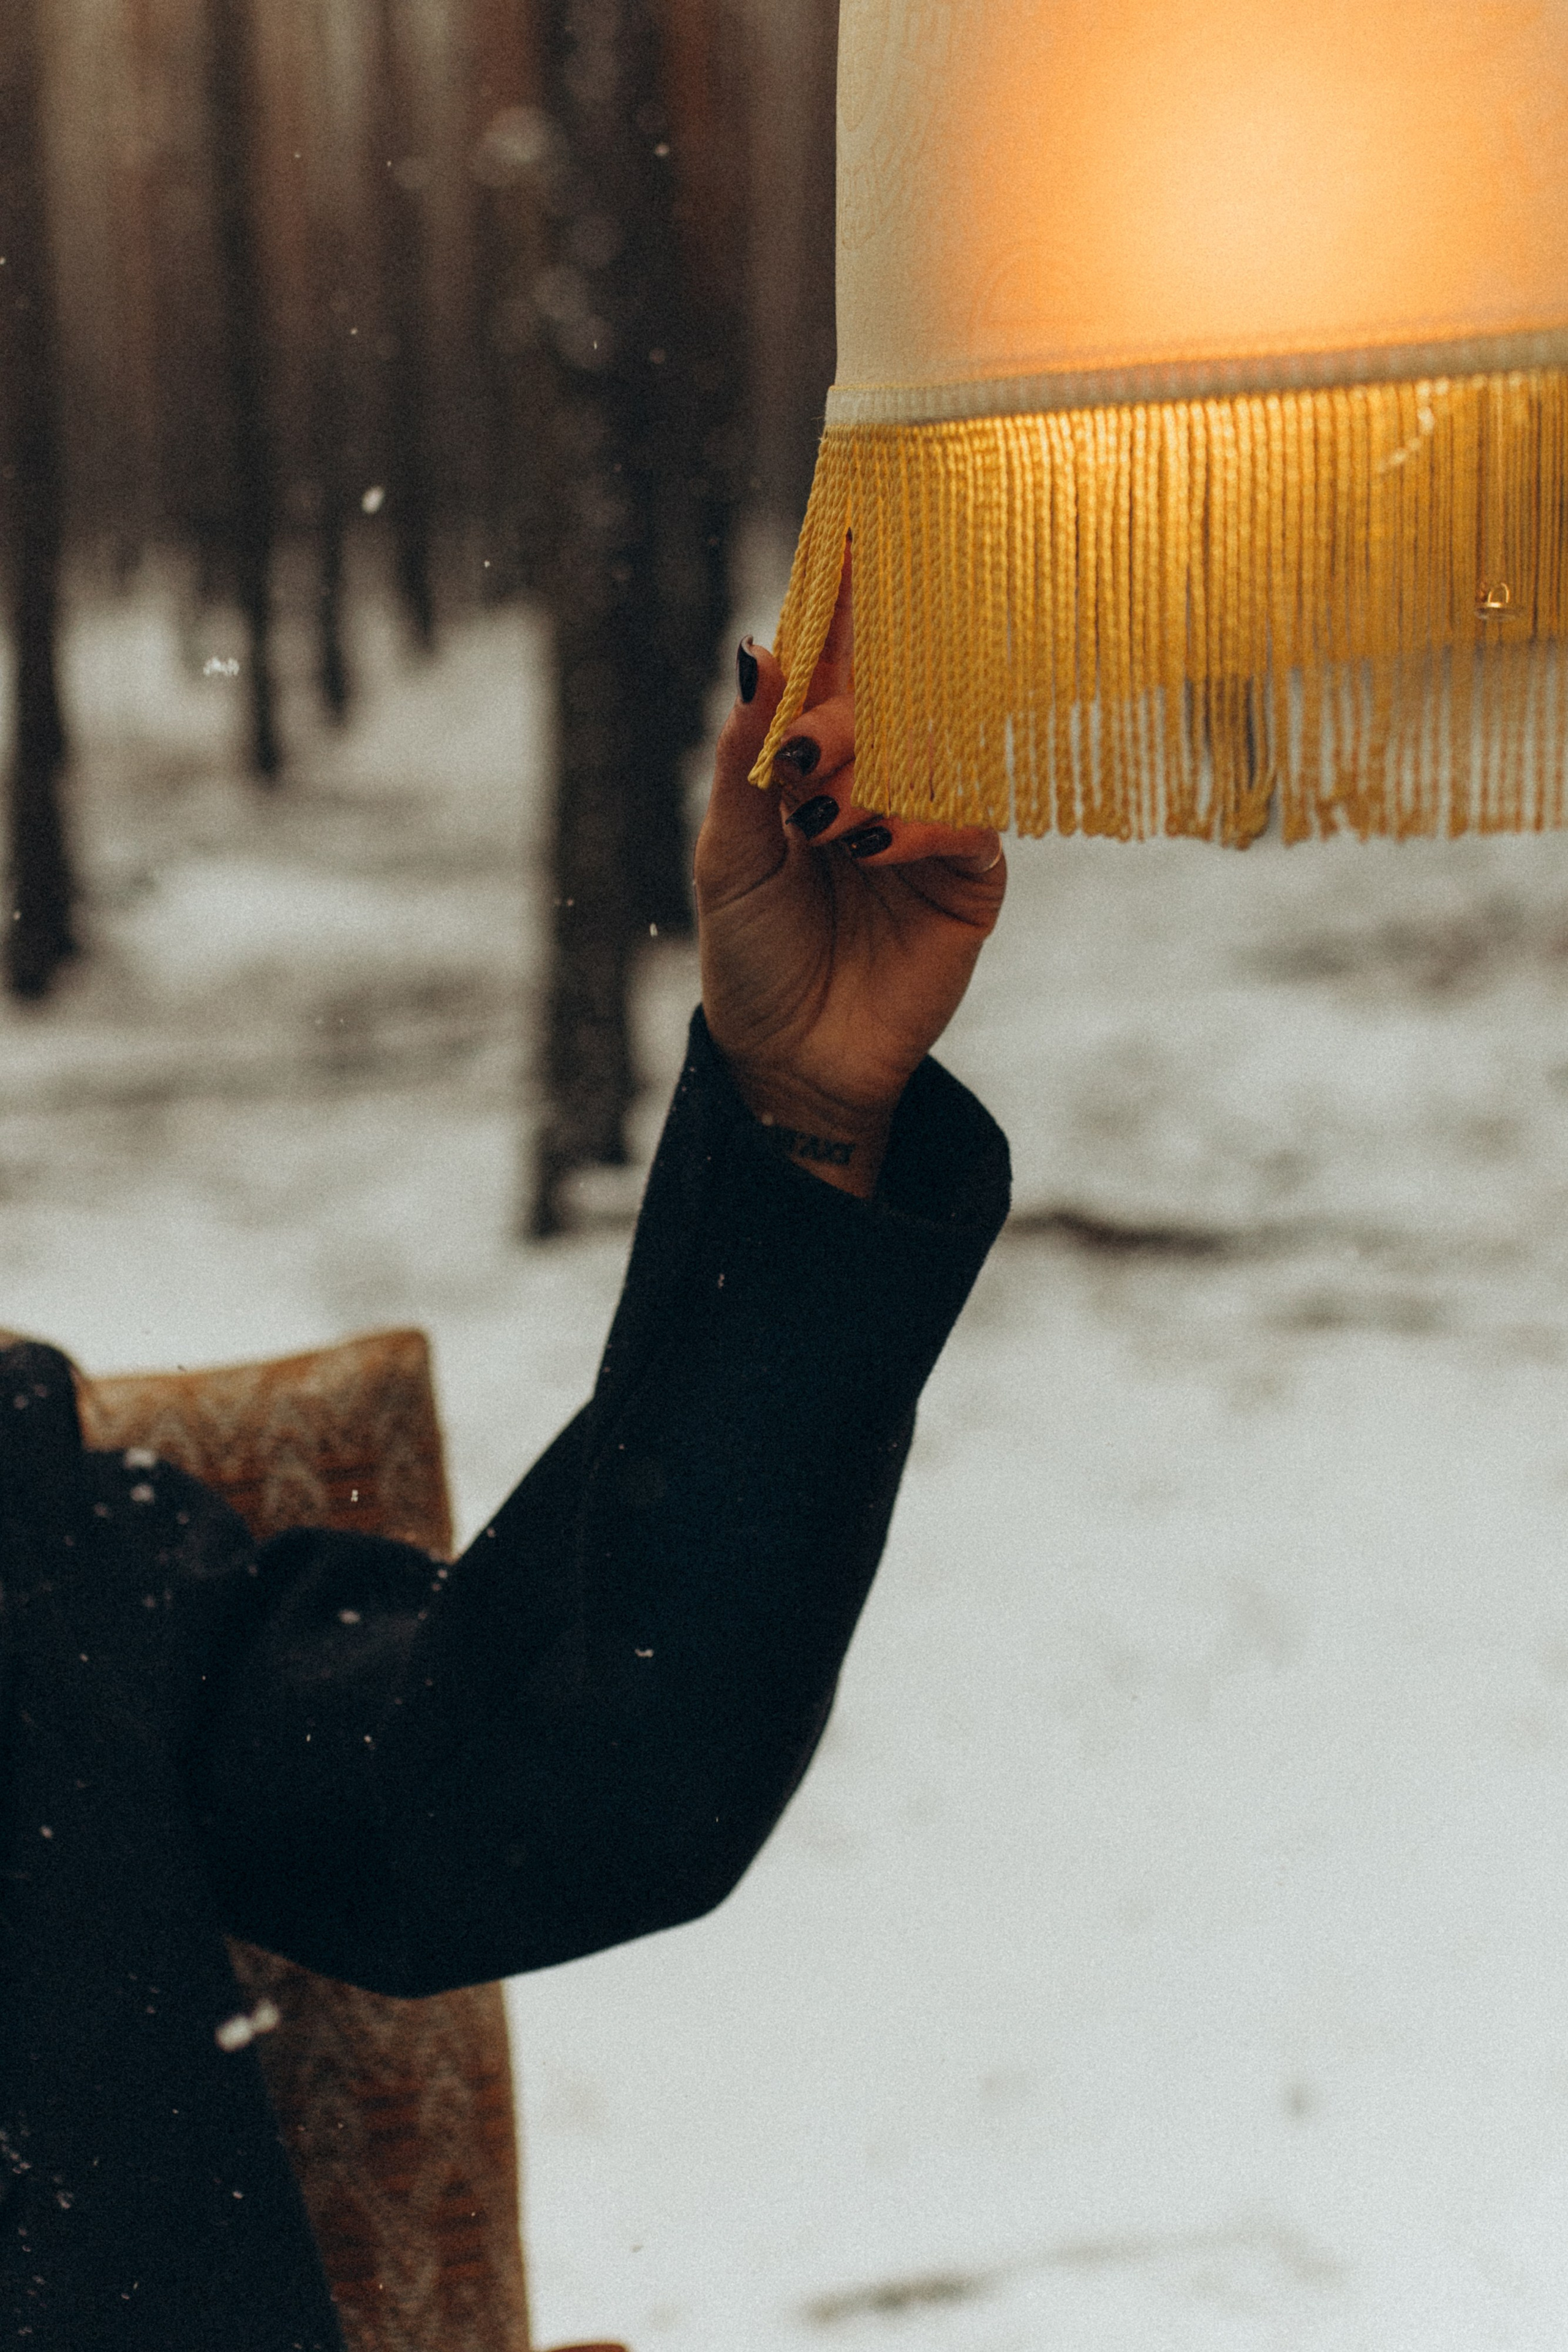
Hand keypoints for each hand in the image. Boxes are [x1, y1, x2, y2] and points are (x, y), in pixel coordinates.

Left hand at [695, 550, 1005, 1197]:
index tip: (842, 535)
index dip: (841, 606)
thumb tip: (756, 645)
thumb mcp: (728, 854)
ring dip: (875, 768)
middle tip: (802, 754)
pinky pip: (966, 818)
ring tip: (821, 822)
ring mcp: (932, 820)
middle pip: (889, 695)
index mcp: (819, 758)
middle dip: (844, 709)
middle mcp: (882, 774)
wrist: (790, 1061)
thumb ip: (744, 754)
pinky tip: (869, 849)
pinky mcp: (971, 873)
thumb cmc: (752, 956)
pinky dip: (916, 822)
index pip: (837, 664)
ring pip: (933, 747)